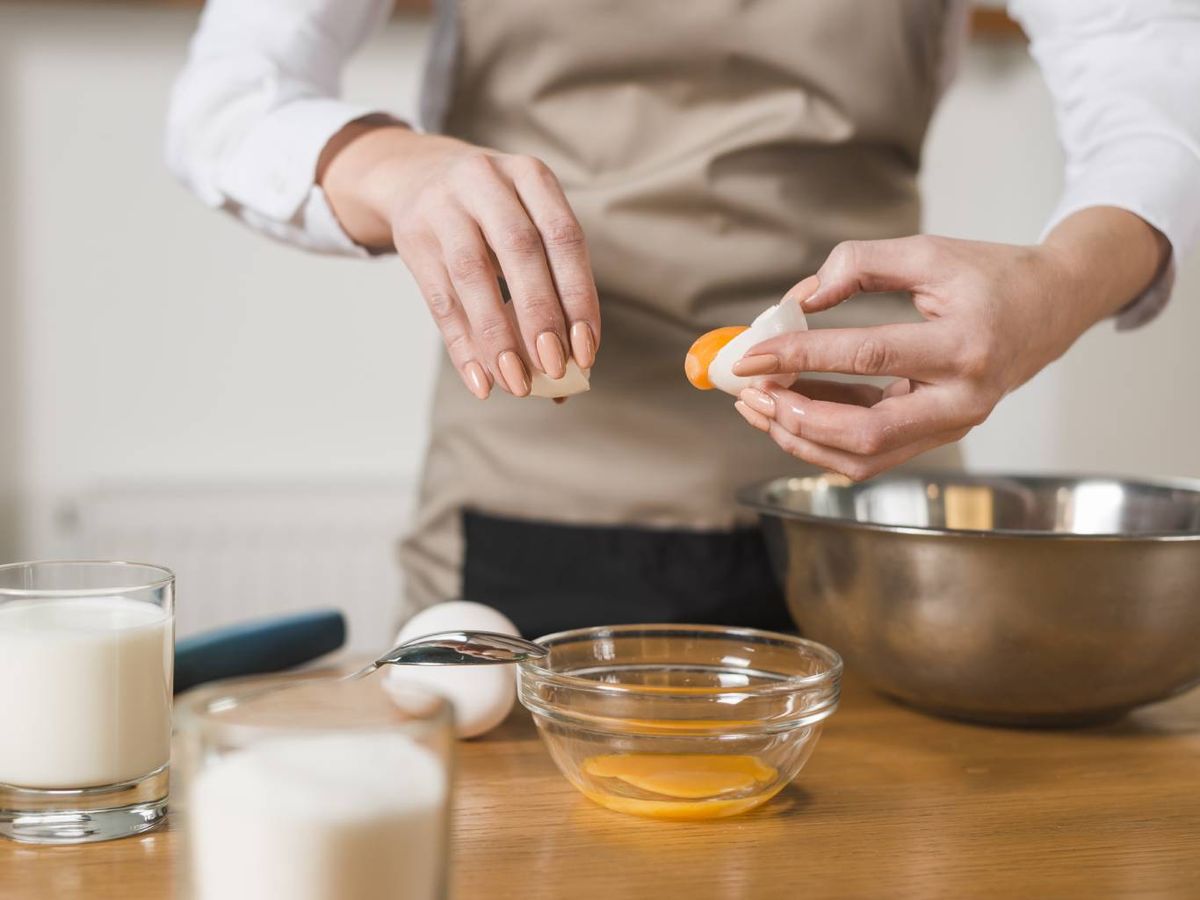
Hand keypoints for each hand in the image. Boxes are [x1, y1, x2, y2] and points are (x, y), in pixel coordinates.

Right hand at [318, 119, 599, 398]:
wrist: (416, 176)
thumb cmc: (493, 216)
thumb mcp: (525, 224)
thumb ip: (551, 286)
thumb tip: (575, 372)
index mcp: (531, 176)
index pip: (564, 237)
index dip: (578, 296)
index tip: (587, 350)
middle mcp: (487, 181)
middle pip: (520, 250)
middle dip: (540, 315)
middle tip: (555, 369)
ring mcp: (444, 206)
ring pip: (473, 274)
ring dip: (498, 336)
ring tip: (517, 383)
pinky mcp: (413, 238)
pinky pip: (440, 299)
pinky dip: (462, 345)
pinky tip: (481, 381)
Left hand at [731, 208, 1167, 479]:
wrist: (1053, 307)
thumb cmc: (991, 276)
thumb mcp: (928, 252)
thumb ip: (859, 263)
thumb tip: (799, 299)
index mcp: (964, 346)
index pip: (866, 357)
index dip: (801, 355)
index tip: (752, 354)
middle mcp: (962, 399)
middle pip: (866, 434)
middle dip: (797, 418)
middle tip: (751, 395)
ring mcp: (953, 425)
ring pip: (866, 457)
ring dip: (804, 438)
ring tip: (760, 407)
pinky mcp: (940, 434)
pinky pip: (874, 450)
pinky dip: (827, 436)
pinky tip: (793, 407)